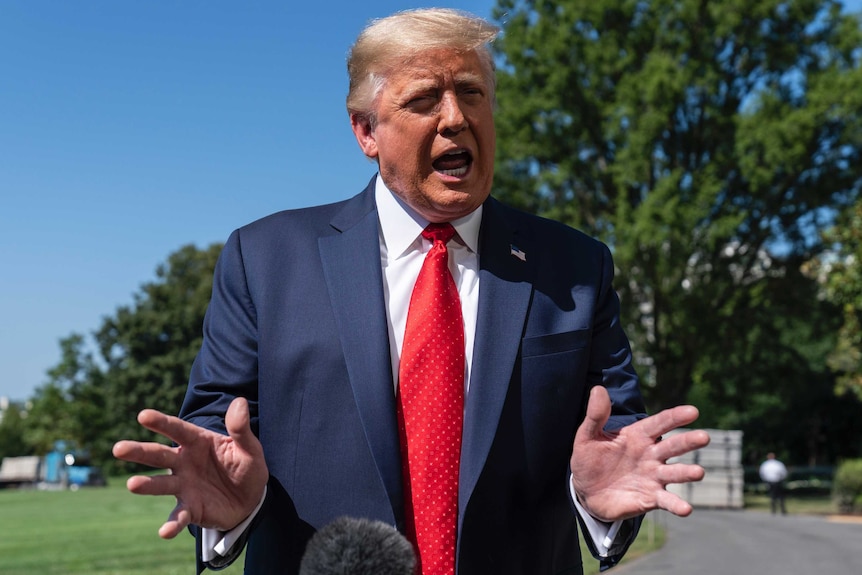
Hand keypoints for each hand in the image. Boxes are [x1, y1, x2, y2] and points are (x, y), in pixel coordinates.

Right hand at [112, 397, 268, 537]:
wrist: (251, 499)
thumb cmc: (246, 467)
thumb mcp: (249, 448)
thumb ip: (241, 429)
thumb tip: (239, 402)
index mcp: (198, 441)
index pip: (178, 429)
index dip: (161, 422)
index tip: (143, 415)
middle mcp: (184, 462)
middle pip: (159, 455)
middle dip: (139, 451)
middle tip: (118, 448)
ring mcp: (184, 486)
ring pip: (161, 484)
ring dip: (147, 485)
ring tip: (132, 484)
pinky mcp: (190, 508)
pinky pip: (179, 516)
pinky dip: (172, 524)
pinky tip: (165, 531)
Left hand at [570, 386, 709, 521]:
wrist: (586, 491)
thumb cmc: (589, 459)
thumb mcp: (587, 436)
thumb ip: (596, 415)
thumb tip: (599, 388)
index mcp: (638, 436)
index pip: (659, 423)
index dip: (675, 417)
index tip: (692, 412)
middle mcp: (651, 455)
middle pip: (673, 446)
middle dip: (688, 441)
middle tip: (704, 437)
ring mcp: (653, 477)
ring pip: (675, 473)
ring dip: (687, 473)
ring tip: (699, 472)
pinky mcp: (651, 498)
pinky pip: (667, 501)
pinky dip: (676, 505)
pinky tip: (685, 509)